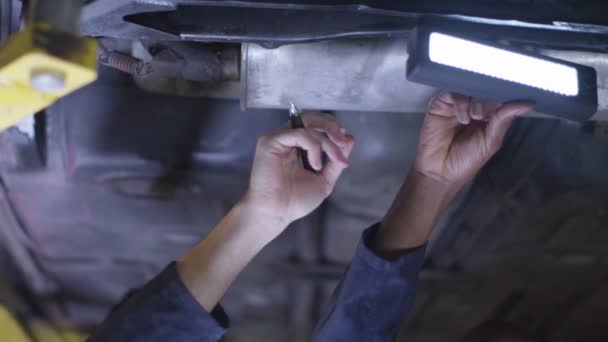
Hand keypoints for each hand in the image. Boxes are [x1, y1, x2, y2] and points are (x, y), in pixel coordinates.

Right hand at [244, 112, 354, 231]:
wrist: (277, 213)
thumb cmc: (295, 201)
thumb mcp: (324, 179)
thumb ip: (335, 160)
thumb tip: (350, 139)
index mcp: (296, 146)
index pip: (315, 125)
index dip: (332, 128)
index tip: (346, 142)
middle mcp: (286, 139)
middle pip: (311, 118)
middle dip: (332, 127)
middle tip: (343, 141)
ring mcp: (277, 139)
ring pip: (308, 125)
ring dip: (327, 141)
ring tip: (334, 159)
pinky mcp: (270, 142)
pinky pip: (299, 134)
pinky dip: (313, 146)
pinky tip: (315, 164)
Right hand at [414, 91, 532, 189]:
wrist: (440, 172)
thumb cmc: (465, 160)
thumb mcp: (490, 142)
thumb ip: (504, 120)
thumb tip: (527, 104)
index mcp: (488, 115)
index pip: (500, 97)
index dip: (505, 96)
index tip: (511, 99)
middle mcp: (472, 106)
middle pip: (485, 90)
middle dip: (489, 100)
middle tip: (485, 115)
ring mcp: (456, 104)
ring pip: (470, 89)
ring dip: (476, 102)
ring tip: (474, 118)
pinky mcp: (440, 104)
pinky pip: (453, 93)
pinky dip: (461, 104)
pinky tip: (462, 119)